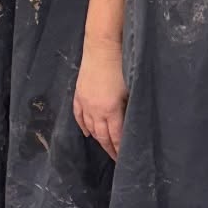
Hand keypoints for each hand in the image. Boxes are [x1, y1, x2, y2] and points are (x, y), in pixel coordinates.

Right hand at [73, 36, 127, 159]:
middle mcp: (96, 110)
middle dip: (109, 148)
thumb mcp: (129, 90)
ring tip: (104, 147)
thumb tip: (129, 122)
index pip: (116, 136)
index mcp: (111, 110)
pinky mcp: (79, 94)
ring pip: (90, 127)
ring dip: (97, 139)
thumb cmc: (121, 66)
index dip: (119, 149)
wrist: (102, 47)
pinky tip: (87, 133)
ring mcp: (85, 103)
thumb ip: (128, 108)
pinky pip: (78, 116)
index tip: (124, 160)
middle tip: (115, 159)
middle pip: (102, 136)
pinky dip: (83, 126)